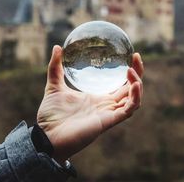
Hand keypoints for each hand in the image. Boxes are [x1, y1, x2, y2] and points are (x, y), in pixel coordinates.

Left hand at [37, 45, 143, 162]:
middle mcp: (106, 105)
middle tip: (136, 57)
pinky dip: (135, 97)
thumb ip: (55, 67)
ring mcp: (109, 113)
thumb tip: (57, 47)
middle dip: (137, 73)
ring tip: (132, 70)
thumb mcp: (53, 85)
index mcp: (98, 98)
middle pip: (130, 89)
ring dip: (137, 84)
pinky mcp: (109, 121)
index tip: (130, 55)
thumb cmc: (51, 115)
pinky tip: (134, 85)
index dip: (129, 71)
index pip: (120, 84)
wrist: (46, 136)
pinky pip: (129, 109)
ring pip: (133, 99)